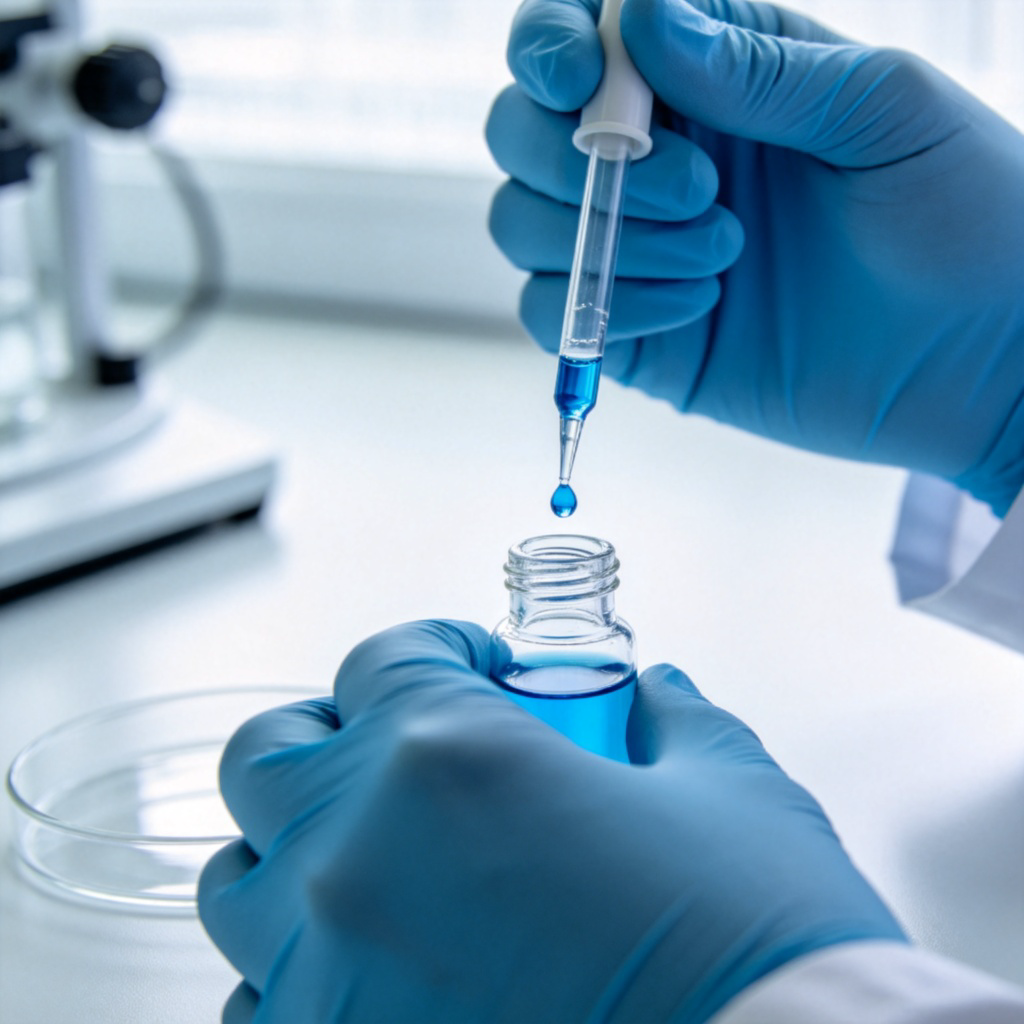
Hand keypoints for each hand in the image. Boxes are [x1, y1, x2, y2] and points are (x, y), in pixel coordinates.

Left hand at [199, 619, 903, 1022]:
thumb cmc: (753, 950)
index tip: (475, 664)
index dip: (438, 645)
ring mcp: (330, 974)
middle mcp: (359, 855)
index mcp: (450, 757)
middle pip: (269, 753)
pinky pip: (257, 1001)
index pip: (383, 657)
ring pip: (238, 879)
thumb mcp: (731, 794)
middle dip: (334, 732)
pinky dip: (298, 969)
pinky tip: (377, 963)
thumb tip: (655, 693)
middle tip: (403, 746)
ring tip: (381, 856)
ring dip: (299, 849)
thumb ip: (674, 722)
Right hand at [487, 0, 1023, 514]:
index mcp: (713, 76)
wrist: (987, 360)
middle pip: (520, 133)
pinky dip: (607, 307)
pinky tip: (702, 304)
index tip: (578, 80)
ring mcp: (639, 252)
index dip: (548, 45)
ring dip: (609, 236)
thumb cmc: (965, 212)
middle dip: (575, 155)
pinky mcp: (639, 336)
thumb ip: (756, 66)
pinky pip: (554, 313)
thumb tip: (636, 16)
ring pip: (524, 224)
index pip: (578, 37)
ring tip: (724, 251)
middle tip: (697, 184)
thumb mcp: (882, 109)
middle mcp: (657, 159)